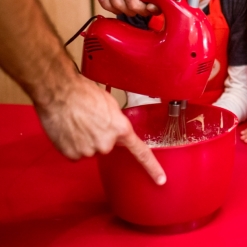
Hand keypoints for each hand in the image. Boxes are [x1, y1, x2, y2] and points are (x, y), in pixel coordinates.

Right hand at [35, 74, 165, 184]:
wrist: (59, 94)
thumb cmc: (84, 94)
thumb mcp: (111, 105)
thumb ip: (117, 122)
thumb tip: (115, 129)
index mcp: (121, 130)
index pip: (141, 153)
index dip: (152, 167)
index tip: (161, 179)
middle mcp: (107, 144)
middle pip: (107, 147)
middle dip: (101, 136)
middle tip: (91, 121)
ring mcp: (89, 151)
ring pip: (91, 149)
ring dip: (85, 139)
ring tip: (77, 122)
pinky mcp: (72, 155)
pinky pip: (76, 153)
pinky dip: (72, 144)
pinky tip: (69, 130)